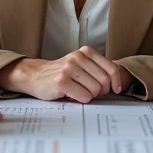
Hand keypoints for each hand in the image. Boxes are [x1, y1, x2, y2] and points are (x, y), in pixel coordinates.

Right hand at [0, 46, 132, 101]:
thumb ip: (97, 69)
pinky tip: (71, 95)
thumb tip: (117, 83)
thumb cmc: (61, 74)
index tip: (114, 90)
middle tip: (89, 92)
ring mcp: (69, 68)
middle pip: (105, 82)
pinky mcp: (61, 81)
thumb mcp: (81, 66)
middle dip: (100, 91)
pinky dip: (80, 100)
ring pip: (95, 90)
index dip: (116, 82)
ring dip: (88, 96)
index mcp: (86, 52)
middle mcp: (78, 57)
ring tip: (77, 92)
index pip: (112, 69)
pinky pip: (83, 96)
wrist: (35, 76)